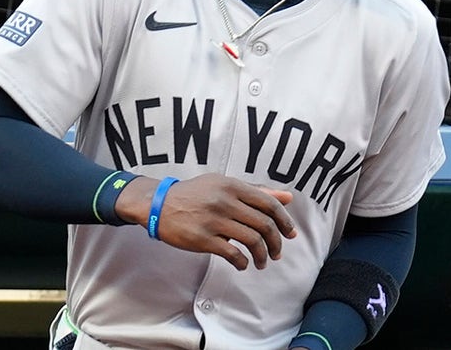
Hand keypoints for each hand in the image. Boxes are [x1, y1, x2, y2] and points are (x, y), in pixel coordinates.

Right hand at [117, 173, 295, 270]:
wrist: (159, 204)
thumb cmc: (195, 194)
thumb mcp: (224, 185)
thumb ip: (256, 191)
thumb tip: (288, 197)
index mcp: (232, 185)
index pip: (270, 203)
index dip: (285, 221)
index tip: (290, 234)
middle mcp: (225, 201)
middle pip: (264, 224)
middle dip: (276, 243)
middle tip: (277, 253)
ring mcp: (213, 220)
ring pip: (252, 241)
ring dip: (262, 256)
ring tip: (261, 262)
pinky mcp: (202, 238)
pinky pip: (233, 254)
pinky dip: (243, 263)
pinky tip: (243, 265)